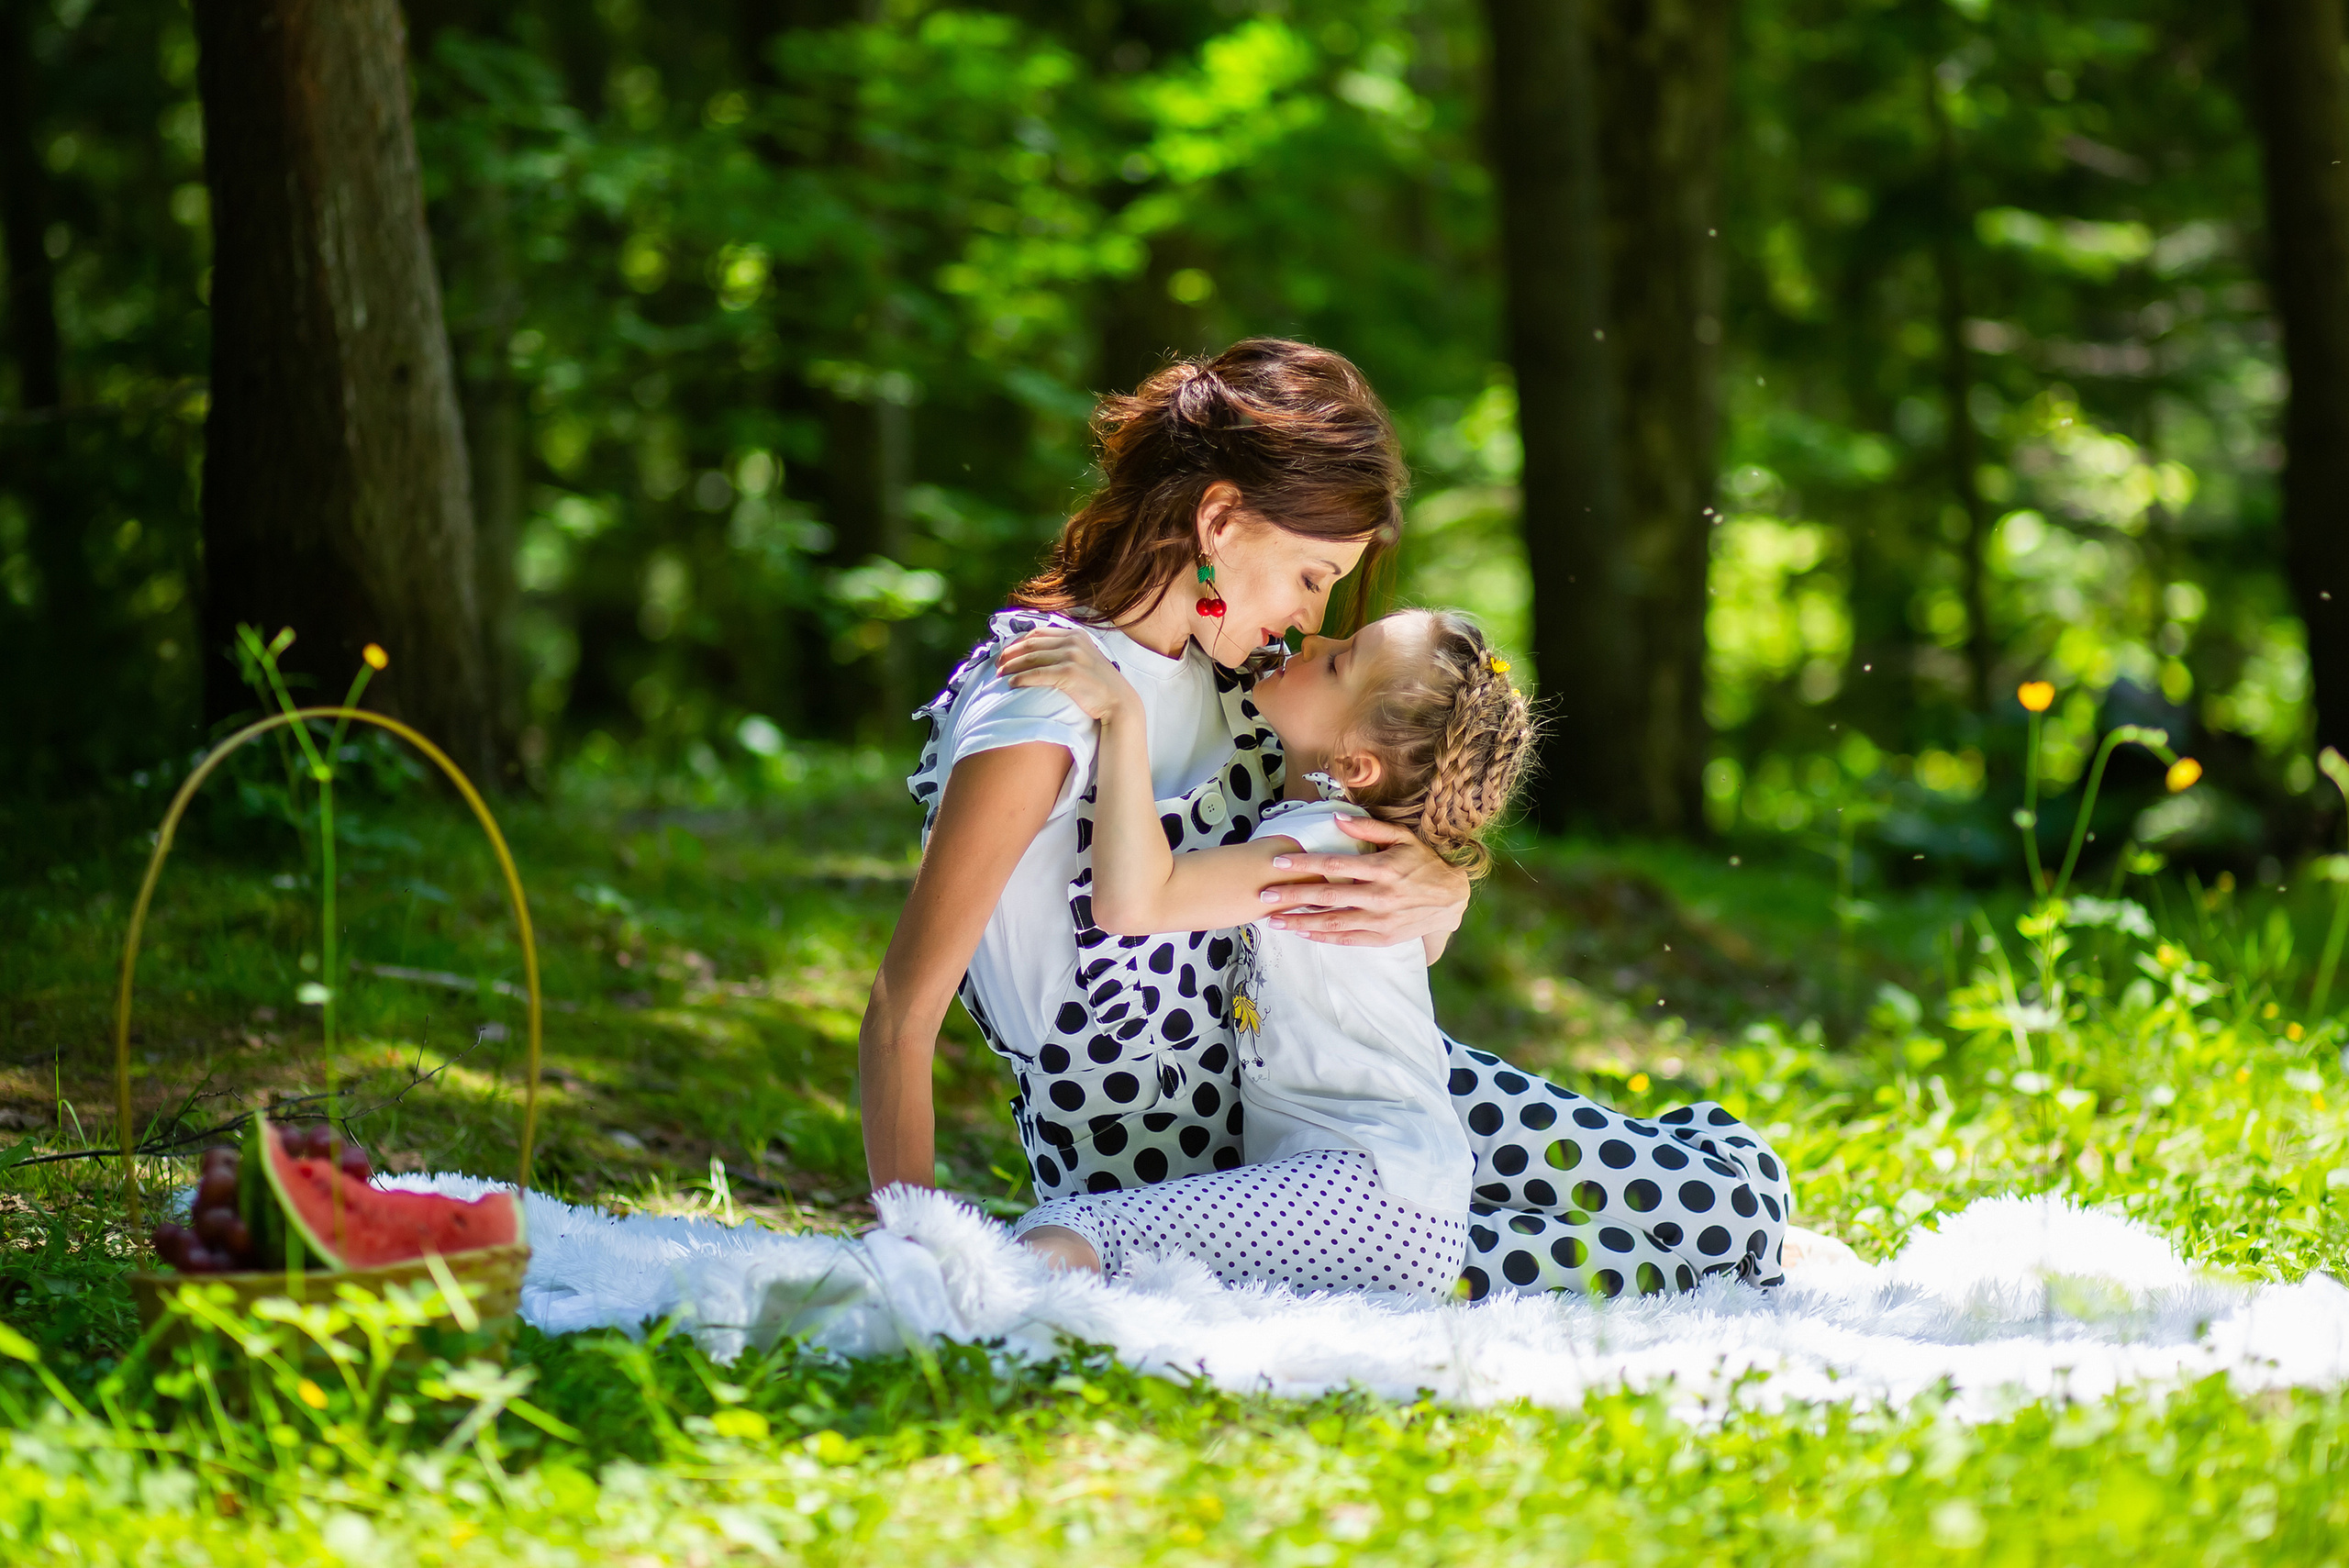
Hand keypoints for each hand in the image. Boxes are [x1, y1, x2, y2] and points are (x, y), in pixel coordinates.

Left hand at [997, 628, 1140, 723]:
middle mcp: (1073, 641)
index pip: (1038, 634)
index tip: (1005, 652)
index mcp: (1076, 635)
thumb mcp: (1086, 658)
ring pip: (1031, 658)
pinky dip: (1021, 678)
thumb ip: (1067, 651)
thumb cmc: (1099, 685)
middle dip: (1010, 653)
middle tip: (996, 663)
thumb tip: (1041, 653)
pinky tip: (1012, 683)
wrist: (1118, 702)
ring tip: (999, 674)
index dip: (1017, 642)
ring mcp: (1071, 656)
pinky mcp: (1069, 673)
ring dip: (1011, 666)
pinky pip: (1037, 674)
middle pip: (1031, 644)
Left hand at [1256, 815, 1471, 945]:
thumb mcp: (1403, 838)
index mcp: (1382, 869)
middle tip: (1264, 896)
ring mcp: (1380, 920)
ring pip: (1333, 922)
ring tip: (1274, 920)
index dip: (1304, 864)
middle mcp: (1379, 896)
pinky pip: (1347, 939)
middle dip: (1293, 897)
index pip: (1335, 865)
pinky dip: (1323, 937)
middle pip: (1327, 897)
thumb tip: (1337, 819)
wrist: (1451, 899)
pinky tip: (1302, 933)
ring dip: (1301, 922)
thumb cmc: (1424, 863)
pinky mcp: (1382, 938)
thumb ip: (1370, 828)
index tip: (1278, 863)